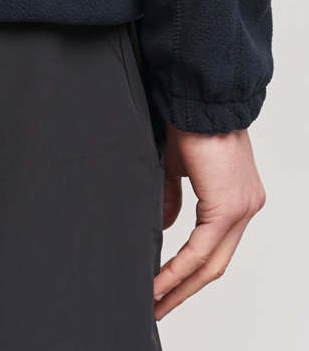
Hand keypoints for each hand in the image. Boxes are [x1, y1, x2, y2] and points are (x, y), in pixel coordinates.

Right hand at [154, 122, 264, 318]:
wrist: (199, 96)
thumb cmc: (189, 120)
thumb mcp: (178, 165)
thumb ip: (175, 198)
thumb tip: (168, 226)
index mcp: (238, 197)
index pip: (216, 247)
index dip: (189, 271)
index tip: (165, 286)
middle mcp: (247, 207)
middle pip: (216, 264)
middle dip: (184, 290)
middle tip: (158, 306)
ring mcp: (243, 209)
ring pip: (210, 262)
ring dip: (179, 286)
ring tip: (154, 301)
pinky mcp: (228, 207)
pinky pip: (200, 249)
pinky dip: (177, 269)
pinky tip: (158, 282)